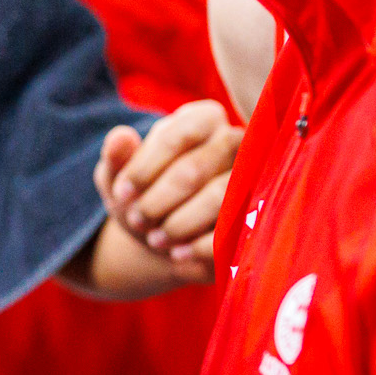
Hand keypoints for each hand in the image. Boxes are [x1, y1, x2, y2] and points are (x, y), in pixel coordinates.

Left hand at [62, 100, 240, 298]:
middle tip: (136, 221)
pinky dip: (201, 246)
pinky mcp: (259, 218)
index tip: (121, 194)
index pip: (177, 135)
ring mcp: (254, 180)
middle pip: (194, 169)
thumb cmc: (143, 195)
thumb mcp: (119, 175)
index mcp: (202, 120)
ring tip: (154, 239)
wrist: (164, 237)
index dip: (144, 168)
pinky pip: (235, 230)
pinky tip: (178, 254)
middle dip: (157, 201)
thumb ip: (116, 156)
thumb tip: (120, 137)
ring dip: (178, 223)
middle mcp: (236, 143)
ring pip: (219, 198)